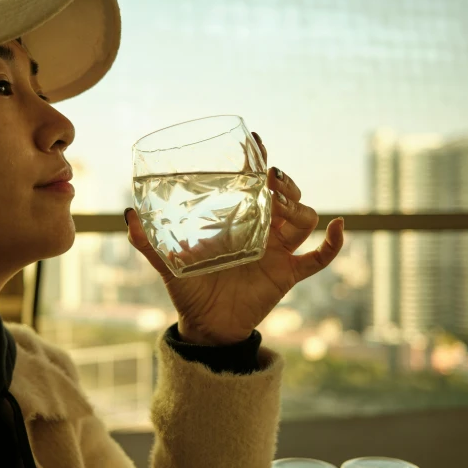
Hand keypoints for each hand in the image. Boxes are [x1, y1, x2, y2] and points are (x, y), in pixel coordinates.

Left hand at [125, 132, 343, 345]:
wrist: (206, 326)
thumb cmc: (190, 290)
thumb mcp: (167, 263)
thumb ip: (148, 241)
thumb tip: (128, 213)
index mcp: (239, 222)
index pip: (255, 186)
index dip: (259, 163)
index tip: (256, 141)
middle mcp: (263, 232)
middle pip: (287, 197)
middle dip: (284, 184)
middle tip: (270, 177)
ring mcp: (278, 252)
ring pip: (303, 220)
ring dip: (298, 207)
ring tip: (280, 202)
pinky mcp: (288, 274)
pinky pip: (317, 258)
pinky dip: (332, 244)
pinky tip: (339, 227)